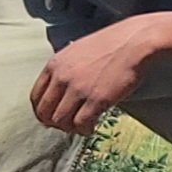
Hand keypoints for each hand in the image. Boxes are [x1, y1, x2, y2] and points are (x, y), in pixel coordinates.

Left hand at [30, 19, 156, 135]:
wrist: (135, 41)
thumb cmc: (112, 43)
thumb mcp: (78, 50)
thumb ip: (65, 68)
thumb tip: (61, 89)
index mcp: (55, 64)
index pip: (35, 96)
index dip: (41, 111)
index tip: (50, 116)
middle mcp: (62, 77)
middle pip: (45, 112)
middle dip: (53, 123)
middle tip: (65, 125)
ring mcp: (79, 89)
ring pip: (61, 121)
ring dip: (69, 127)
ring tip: (80, 126)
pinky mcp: (97, 99)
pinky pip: (81, 123)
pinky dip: (84, 129)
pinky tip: (91, 126)